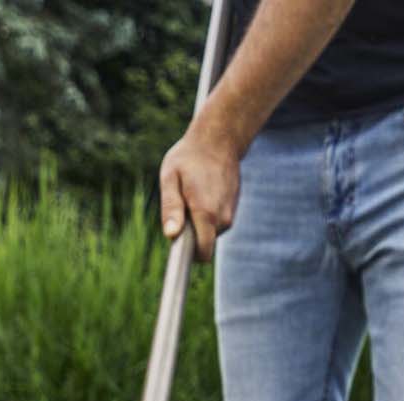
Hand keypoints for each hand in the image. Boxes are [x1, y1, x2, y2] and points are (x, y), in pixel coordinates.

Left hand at [159, 120, 241, 260]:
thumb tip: (172, 235)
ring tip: (192, 196)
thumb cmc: (189, 157)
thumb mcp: (171, 178)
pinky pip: (215, 222)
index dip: (189, 259)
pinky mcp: (232, 209)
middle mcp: (223, 218)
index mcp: (207, 214)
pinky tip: (202, 192)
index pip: (202, 254)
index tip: (178, 255)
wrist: (219, 138)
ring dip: (198, 223)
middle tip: (181, 208)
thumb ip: (171, 207)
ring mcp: (230, 214)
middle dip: (191, 236)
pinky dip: (206, 214)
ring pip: (209, 233)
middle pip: (204, 245)